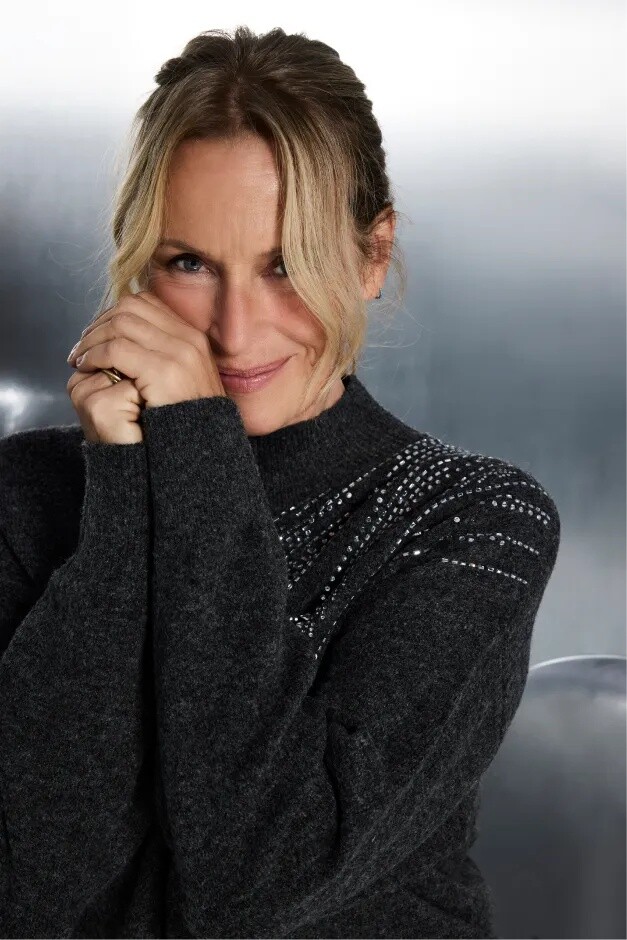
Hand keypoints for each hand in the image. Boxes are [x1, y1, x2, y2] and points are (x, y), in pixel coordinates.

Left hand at [67, 291, 225, 443]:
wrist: (203, 452)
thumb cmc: (188, 424)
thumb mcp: (185, 381)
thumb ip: (165, 357)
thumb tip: (133, 341)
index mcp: (193, 338)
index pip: (146, 303)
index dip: (115, 314)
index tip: (99, 335)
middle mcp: (189, 340)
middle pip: (131, 307)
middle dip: (100, 323)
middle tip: (82, 347)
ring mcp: (178, 354)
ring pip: (120, 323)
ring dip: (92, 339)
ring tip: (79, 359)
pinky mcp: (163, 371)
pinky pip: (116, 349)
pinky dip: (94, 354)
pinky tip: (86, 367)